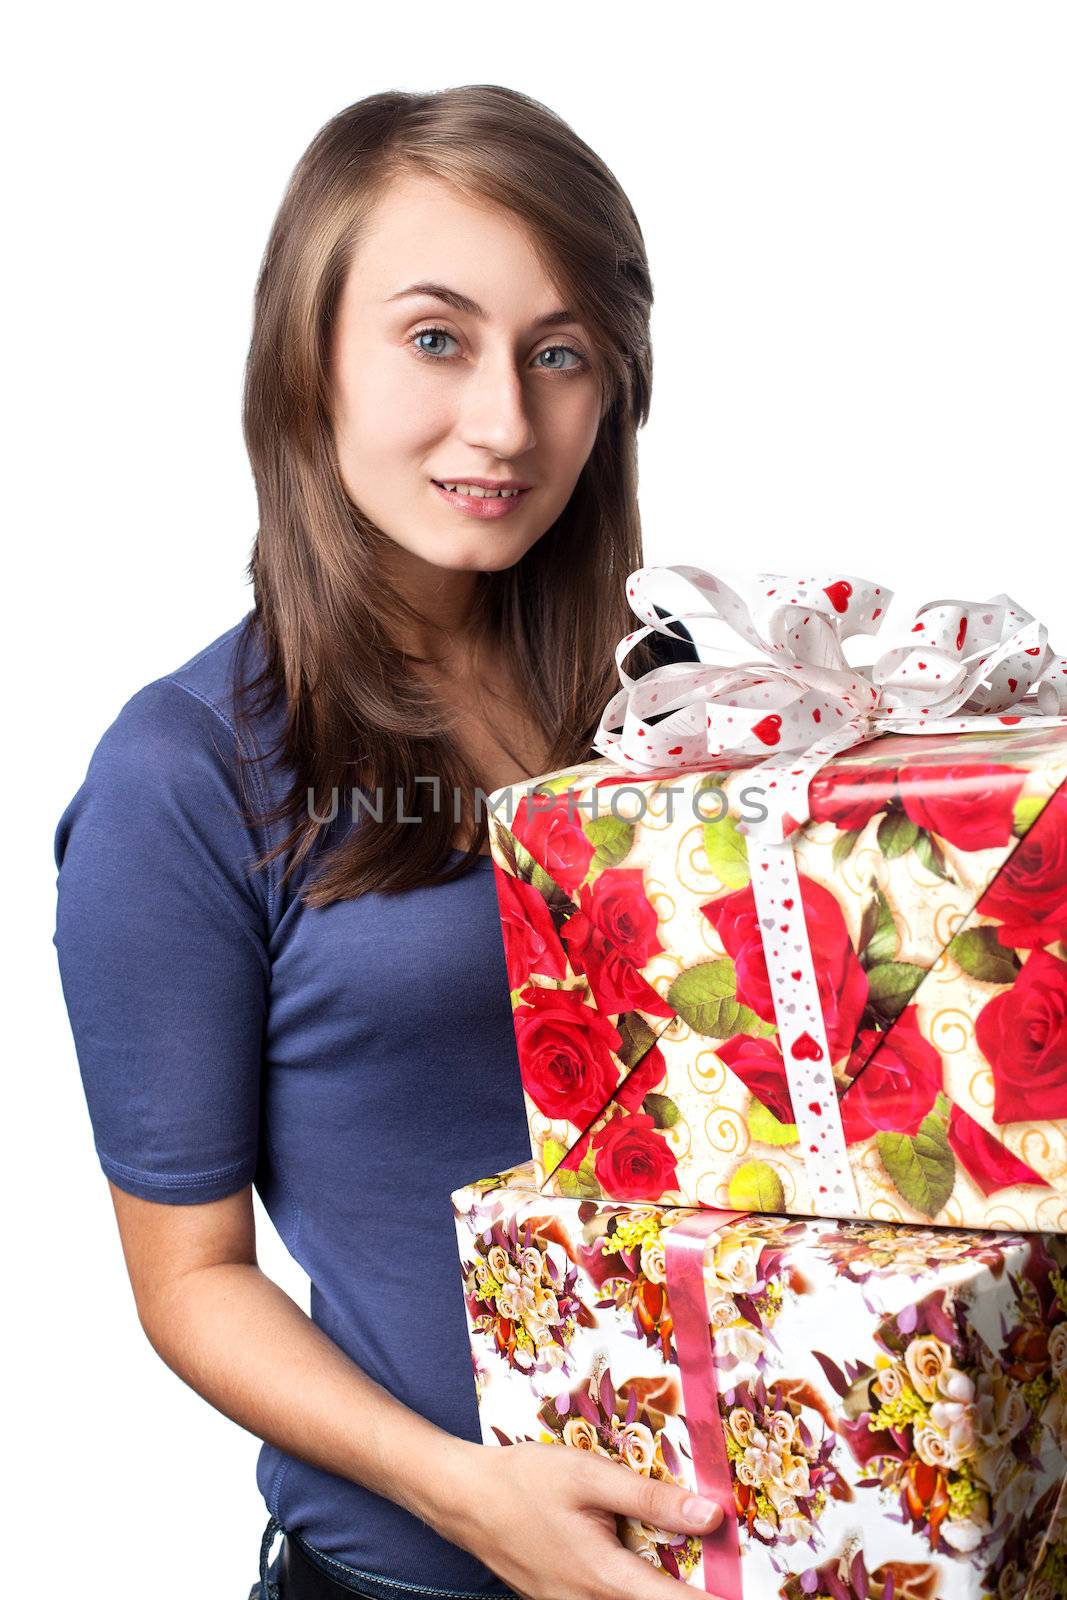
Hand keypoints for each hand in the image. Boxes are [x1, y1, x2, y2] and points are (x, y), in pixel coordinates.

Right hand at [443, 1439, 726, 1599]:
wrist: (463, 1499)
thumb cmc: (525, 1480)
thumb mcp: (590, 1476)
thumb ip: (650, 1497)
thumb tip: (712, 1516)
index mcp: (605, 1578)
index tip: (752, 1595)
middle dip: (689, 1596)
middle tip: (727, 1579)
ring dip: (661, 1593)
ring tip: (693, 1577)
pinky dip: (633, 1592)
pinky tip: (643, 1571)